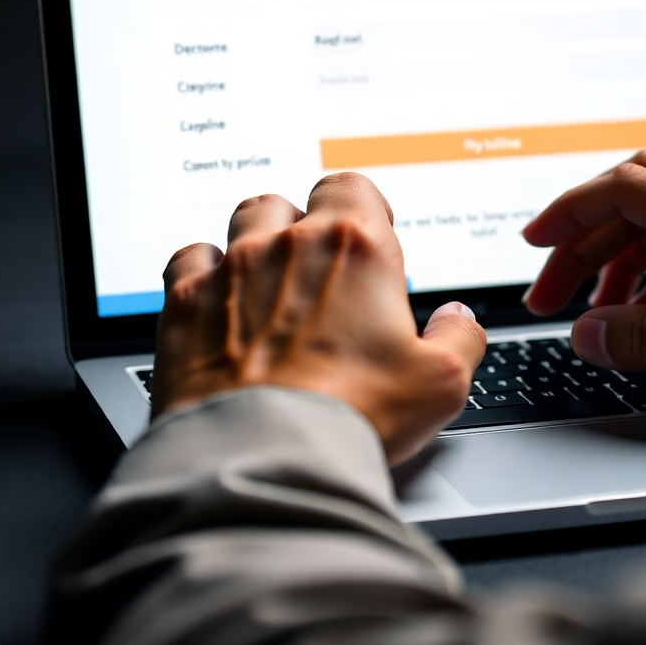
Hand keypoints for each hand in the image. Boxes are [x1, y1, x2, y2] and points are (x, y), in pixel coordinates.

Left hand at [151, 173, 485, 463]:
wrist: (263, 457)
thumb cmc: (351, 416)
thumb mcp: (439, 383)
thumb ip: (459, 338)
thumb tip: (459, 319)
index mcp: (355, 248)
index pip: (353, 188)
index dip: (362, 208)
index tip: (369, 235)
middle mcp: (289, 245)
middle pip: (295, 203)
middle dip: (308, 226)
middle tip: (322, 271)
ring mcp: (232, 269)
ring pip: (243, 219)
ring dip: (258, 238)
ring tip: (270, 279)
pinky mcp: (185, 302)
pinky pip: (189, 257)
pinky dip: (204, 269)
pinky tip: (218, 297)